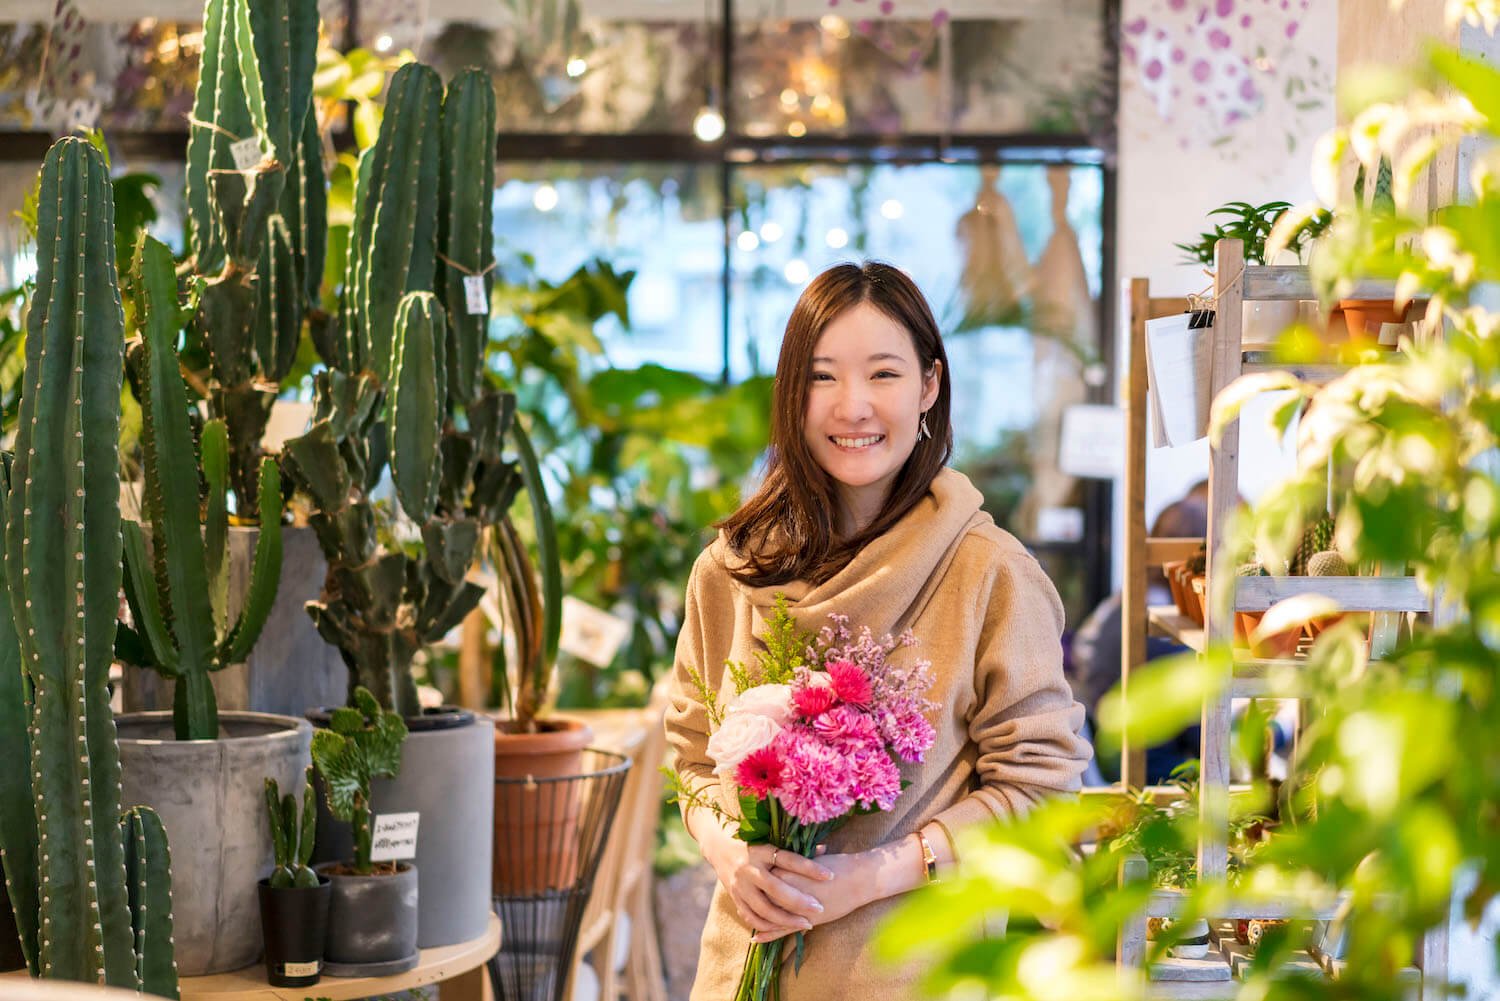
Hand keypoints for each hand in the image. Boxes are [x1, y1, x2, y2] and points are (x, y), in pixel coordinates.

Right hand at [701, 828, 833, 936]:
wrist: (717, 845)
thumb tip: (824, 849)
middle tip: (819, 908)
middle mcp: (748, 868)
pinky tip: (784, 928)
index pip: (788, 859)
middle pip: (776, 888)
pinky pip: (751, 916)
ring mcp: (739, 885)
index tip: (830, 876)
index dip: (809, 868)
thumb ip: (795, 847)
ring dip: (786, 919)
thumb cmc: (752, 839)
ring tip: (807, 923)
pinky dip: (768, 925)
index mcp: (760, 850)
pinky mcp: (734, 897)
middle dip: (799, 901)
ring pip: (764, 908)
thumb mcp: (770, 838)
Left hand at [751, 850, 873, 943]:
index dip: (754, 878)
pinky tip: (755, 937)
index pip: (764, 875)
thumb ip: (793, 861)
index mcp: (789, 870)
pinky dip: (768, 934)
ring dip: (755, 915)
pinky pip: (782, 930)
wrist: (860, 879)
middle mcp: (790, 889)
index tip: (742, 876)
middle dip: (752, 895)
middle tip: (739, 893)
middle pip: (763, 894)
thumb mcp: (810, 859)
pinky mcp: (806, 920)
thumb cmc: (838, 865)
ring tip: (742, 915)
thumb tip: (780, 855)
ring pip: (769, 913)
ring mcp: (797, 907)